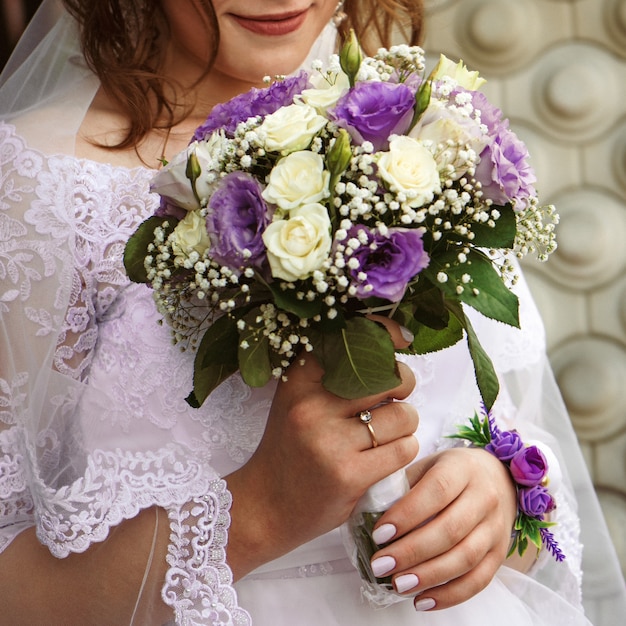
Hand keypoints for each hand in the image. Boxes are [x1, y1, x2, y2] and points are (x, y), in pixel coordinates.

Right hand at [225, 319, 419, 579]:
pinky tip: (384, 458)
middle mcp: (311, 405)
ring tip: (385, 435)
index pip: (351, 340)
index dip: (384, 333)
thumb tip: (394, 341)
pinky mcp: (349, 474)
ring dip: (405, 426)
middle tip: (392, 401)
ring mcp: (329, 441)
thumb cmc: (290, 448)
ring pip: (403, 415)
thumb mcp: (297, 400)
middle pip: (389, 377)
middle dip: (402, 387)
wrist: (266, 505)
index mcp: (298, 380)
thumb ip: (332, 373)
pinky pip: (404, 449)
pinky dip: (403, 452)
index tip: (403, 338)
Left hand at [368, 446, 517, 610]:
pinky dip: (450, 595)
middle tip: (380, 565)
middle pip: (450, 529)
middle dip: (411, 551)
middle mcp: (485, 497)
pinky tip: (422, 600)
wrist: (497, 477)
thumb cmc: (450, 472)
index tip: (379, 533)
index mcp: (461, 468)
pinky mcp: (500, 553)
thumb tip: (368, 513)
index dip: (407, 514)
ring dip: (428, 576)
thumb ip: (402, 485)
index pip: (436, 490)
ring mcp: (496, 527)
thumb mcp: (426, 466)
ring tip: (398, 585)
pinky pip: (478, 580)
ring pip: (465, 558)